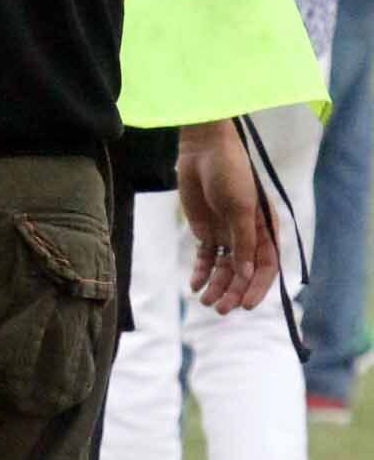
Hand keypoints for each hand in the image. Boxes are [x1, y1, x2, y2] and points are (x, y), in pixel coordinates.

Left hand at [177, 118, 281, 314]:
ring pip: (224, 269)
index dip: (257, 287)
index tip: (246, 305)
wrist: (203, 150)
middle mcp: (248, 235)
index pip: (266, 266)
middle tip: (220, 309)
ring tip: (204, 302)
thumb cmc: (231, 173)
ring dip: (216, 286)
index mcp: (265, 229)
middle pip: (243, 272)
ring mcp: (227, 234)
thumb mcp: (241, 208)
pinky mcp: (207, 231)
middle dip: (233, 291)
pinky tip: (195, 285)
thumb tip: (246, 274)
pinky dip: (202, 272)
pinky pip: (207, 258)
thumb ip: (244, 242)